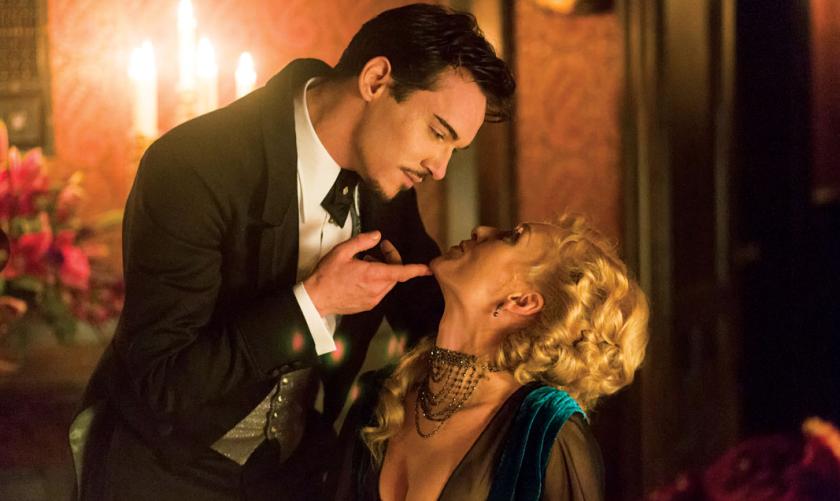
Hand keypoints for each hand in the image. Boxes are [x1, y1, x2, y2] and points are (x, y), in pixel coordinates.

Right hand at [303, 231, 431, 315]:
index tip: (428, 269)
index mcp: (371, 275)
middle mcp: (376, 289)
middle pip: (395, 273)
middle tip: (380, 248)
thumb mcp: (342, 251)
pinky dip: (377, 280)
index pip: (401, 272)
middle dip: (392, 259)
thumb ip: (362, 241)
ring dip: (384, 270)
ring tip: (366, 261)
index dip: (416, 269)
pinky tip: (362, 274)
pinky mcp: (368, 305)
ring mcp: (373, 299)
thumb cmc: (326, 275)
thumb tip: (378, 236)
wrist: (316, 299)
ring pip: (388, 282)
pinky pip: (380, 290)